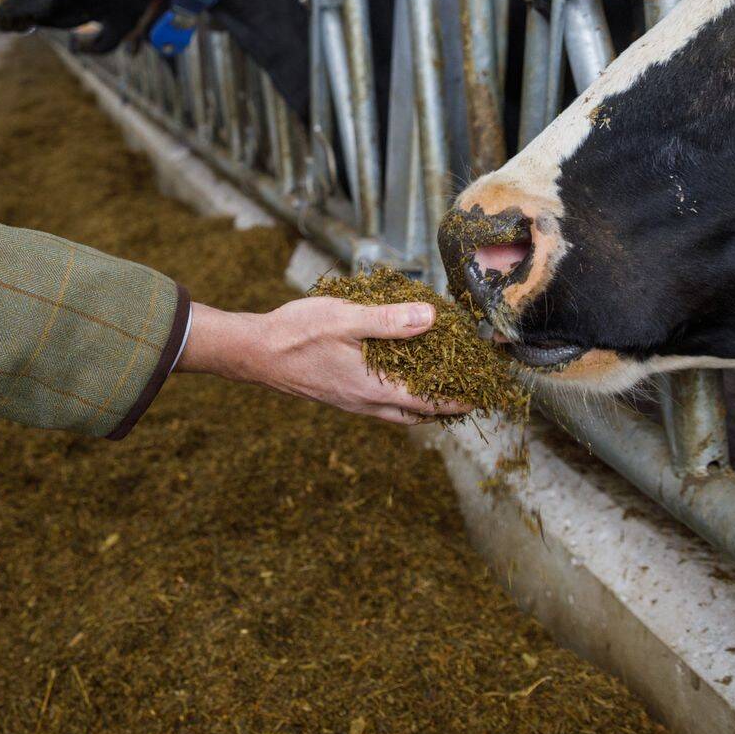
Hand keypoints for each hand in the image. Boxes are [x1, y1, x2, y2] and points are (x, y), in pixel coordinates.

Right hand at [174, 297, 463, 423]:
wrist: (253, 353)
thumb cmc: (296, 332)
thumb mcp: (345, 318)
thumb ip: (389, 320)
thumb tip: (431, 318)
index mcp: (372, 388)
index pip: (427, 402)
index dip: (458, 399)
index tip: (481, 396)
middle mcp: (364, 403)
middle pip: (414, 415)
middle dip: (443, 408)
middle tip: (466, 397)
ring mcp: (348, 403)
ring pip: (394, 413)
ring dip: (419, 405)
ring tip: (437, 392)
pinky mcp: (336, 396)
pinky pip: (376, 405)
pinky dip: (396, 398)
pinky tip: (393, 379)